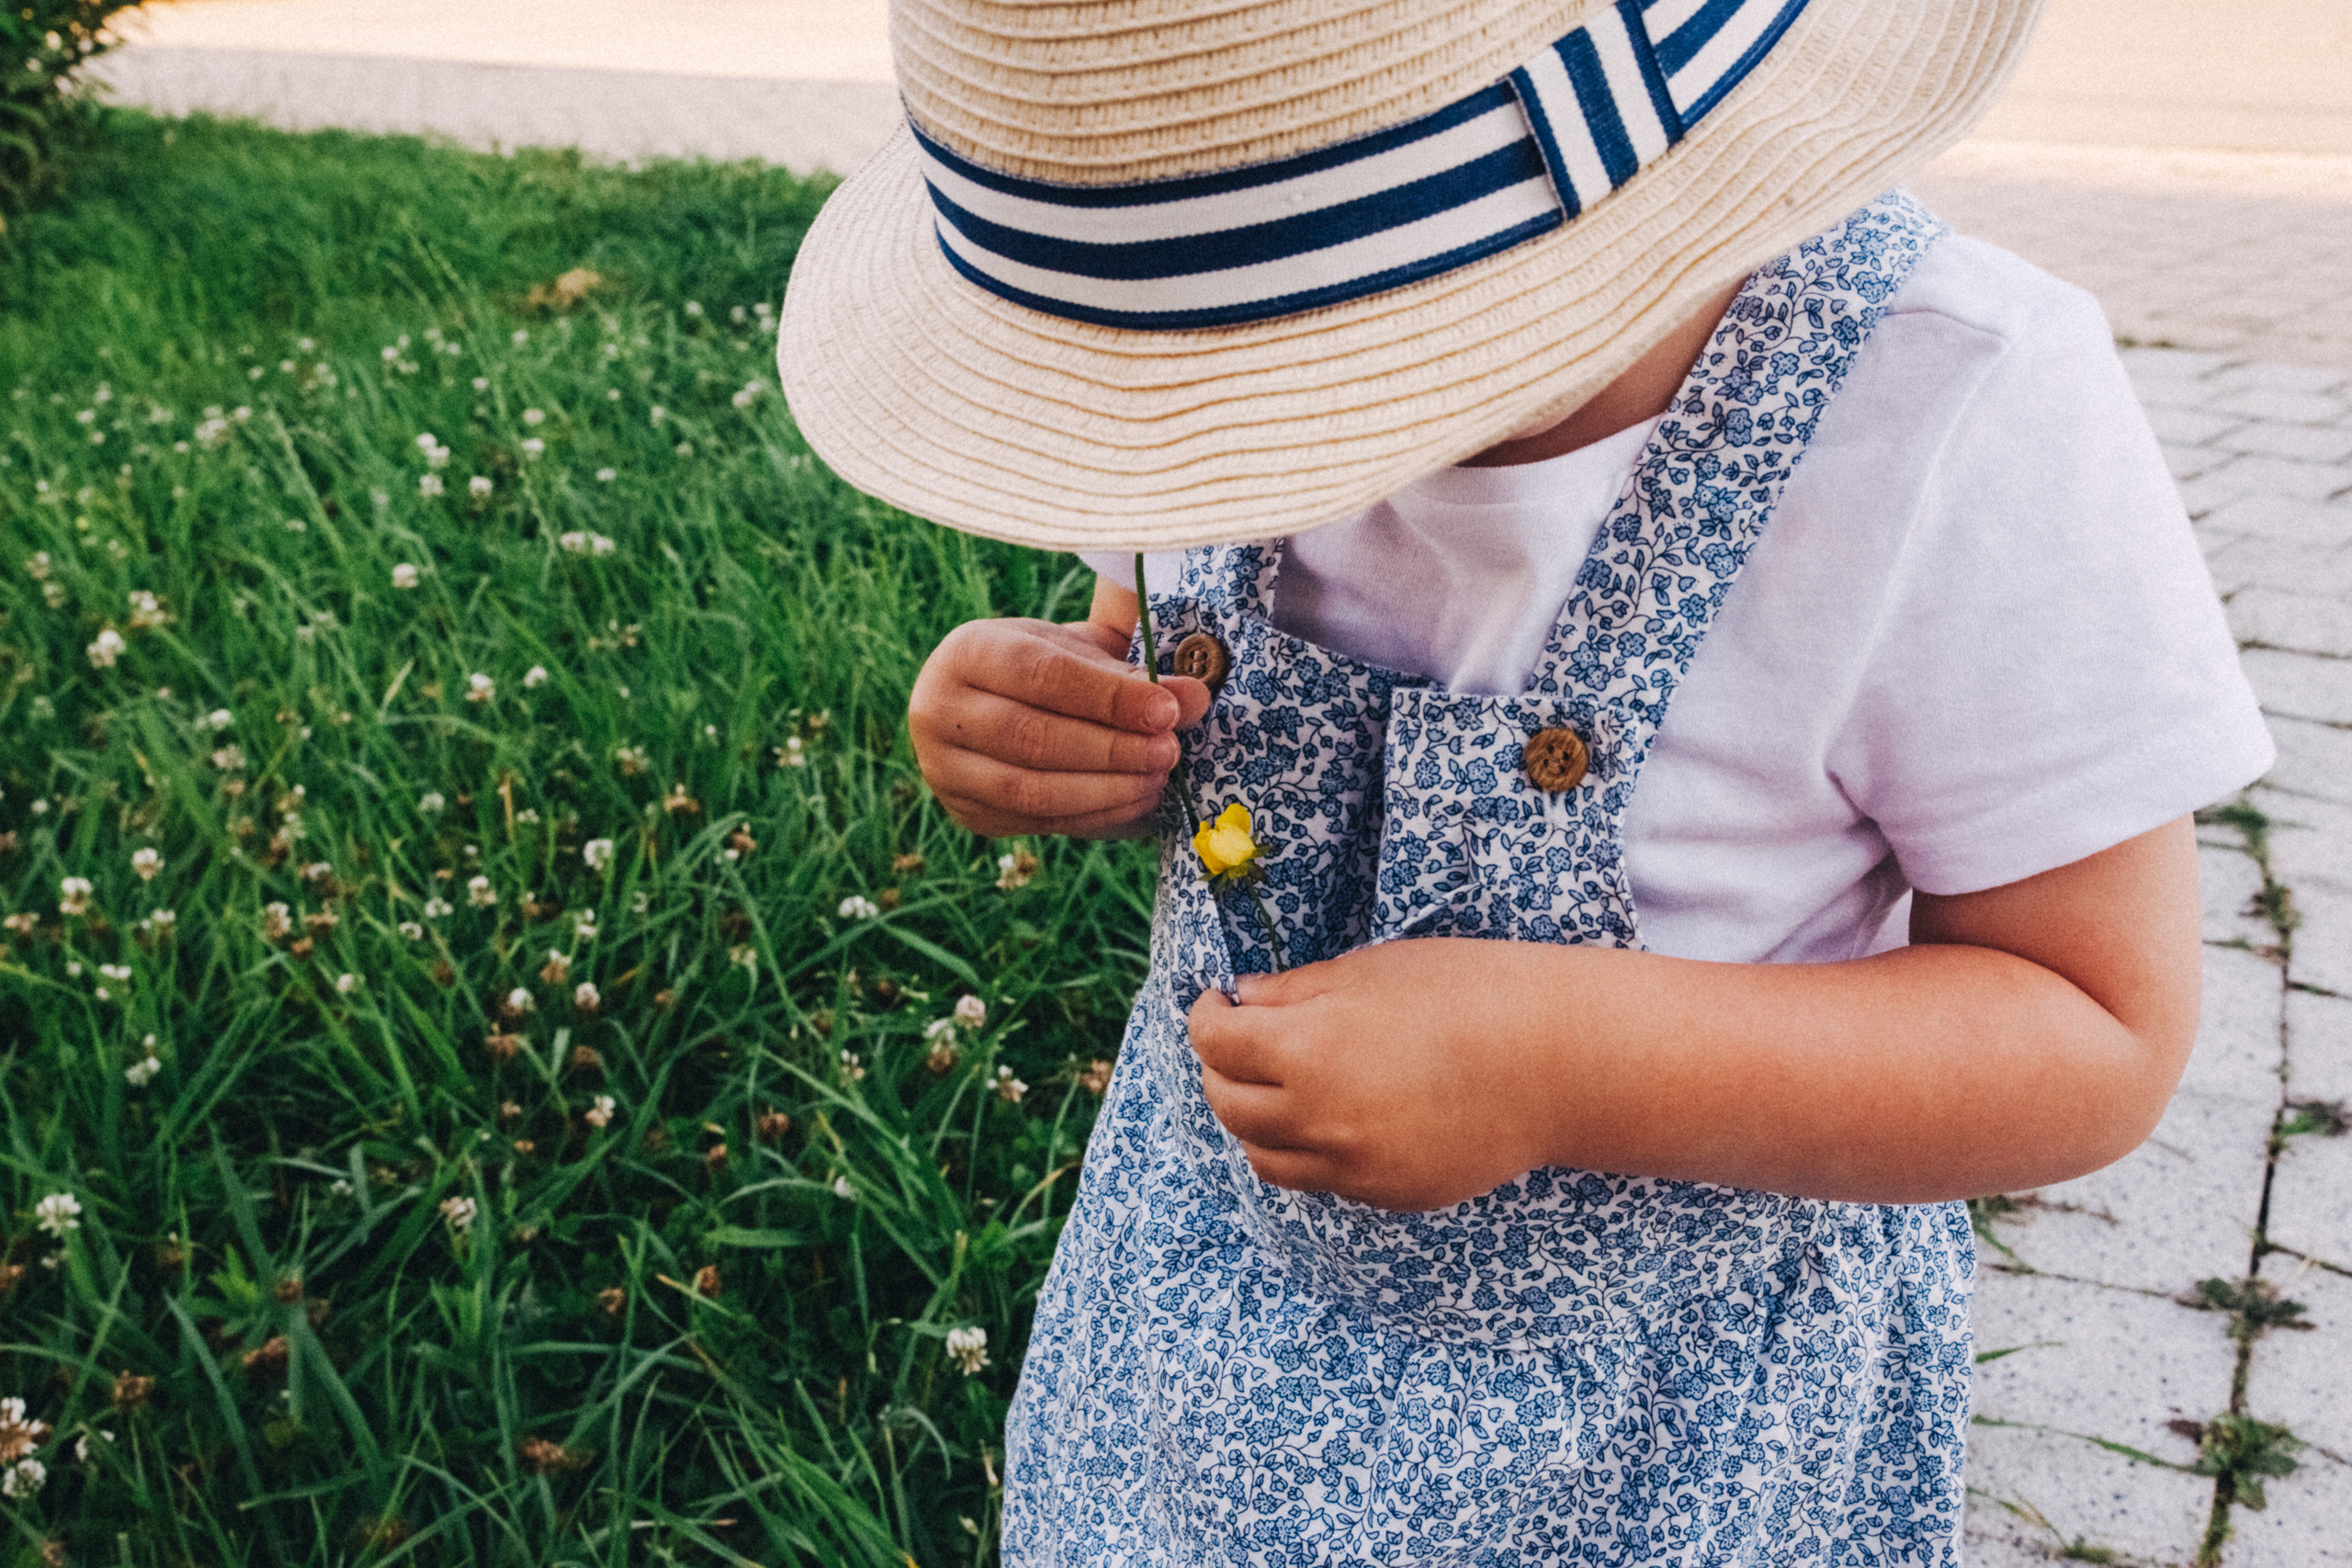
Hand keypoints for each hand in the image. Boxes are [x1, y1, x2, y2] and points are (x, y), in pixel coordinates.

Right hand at [908, 617, 1210, 838]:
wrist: (995, 702)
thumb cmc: (1047, 668)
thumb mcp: (1084, 655)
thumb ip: (1137, 675)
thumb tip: (1196, 697)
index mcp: (966, 651)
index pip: (1041, 676)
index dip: (1108, 697)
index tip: (1168, 710)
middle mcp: (938, 709)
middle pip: (1032, 738)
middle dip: (1111, 749)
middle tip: (1169, 750)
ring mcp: (943, 769)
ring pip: (1030, 791)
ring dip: (1106, 789)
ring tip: (1157, 777)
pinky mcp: (966, 812)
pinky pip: (1036, 823)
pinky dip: (1093, 815)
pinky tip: (1135, 799)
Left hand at [1187, 939, 1571, 1210]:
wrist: (1557, 1062)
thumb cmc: (1467, 993)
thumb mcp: (1370, 971)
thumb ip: (1295, 992)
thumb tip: (1243, 1001)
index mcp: (1306, 1049)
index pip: (1214, 1043)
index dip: (1206, 1016)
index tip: (1217, 1002)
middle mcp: (1317, 1118)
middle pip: (1226, 1104)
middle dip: (1220, 1068)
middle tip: (1239, 1041)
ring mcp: (1352, 1166)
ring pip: (1263, 1156)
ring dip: (1254, 1119)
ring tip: (1275, 1086)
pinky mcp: (1385, 1194)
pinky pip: (1320, 1179)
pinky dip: (1307, 1149)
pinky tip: (1332, 1115)